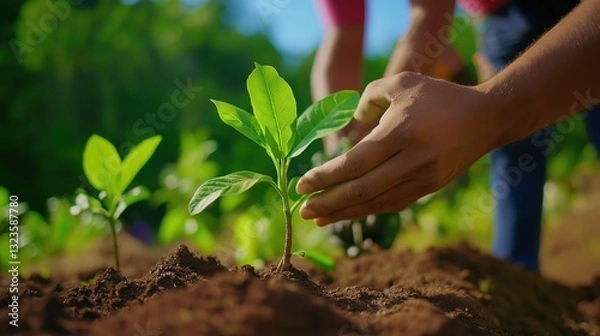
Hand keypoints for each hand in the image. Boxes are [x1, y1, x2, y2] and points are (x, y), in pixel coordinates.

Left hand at [297, 72, 501, 225]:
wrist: (486, 118)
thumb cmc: (439, 96)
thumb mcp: (402, 82)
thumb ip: (369, 96)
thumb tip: (353, 123)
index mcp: (401, 132)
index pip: (355, 163)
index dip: (325, 177)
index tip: (301, 185)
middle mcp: (411, 160)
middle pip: (362, 190)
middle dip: (328, 202)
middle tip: (302, 210)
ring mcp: (422, 178)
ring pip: (376, 203)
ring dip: (344, 213)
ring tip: (318, 218)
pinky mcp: (429, 188)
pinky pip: (393, 204)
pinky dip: (368, 210)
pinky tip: (349, 213)